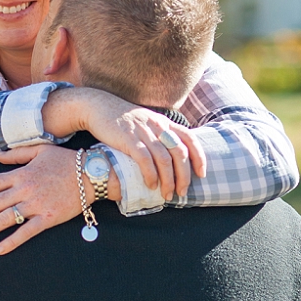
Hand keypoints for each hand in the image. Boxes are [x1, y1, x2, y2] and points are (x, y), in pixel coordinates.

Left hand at [0, 144, 82, 253]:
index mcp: (21, 173)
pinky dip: (13, 240)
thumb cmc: (67, 161)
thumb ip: (16, 154)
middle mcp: (25, 189)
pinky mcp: (49, 217)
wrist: (92, 174)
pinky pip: (27, 231)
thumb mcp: (40, 150)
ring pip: (5, 218)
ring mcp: (36, 204)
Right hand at [78, 96, 204, 201]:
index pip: (190, 138)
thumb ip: (159, 134)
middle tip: (182, 192)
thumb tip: (172, 155)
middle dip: (184, 176)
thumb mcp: (146, 121)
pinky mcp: (128, 139)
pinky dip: (150, 174)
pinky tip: (150, 185)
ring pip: (164, 159)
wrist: (98, 106)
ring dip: (168, 180)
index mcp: (164, 122)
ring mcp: (143, 132)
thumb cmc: (122, 119)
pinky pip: (145, 159)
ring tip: (166, 194)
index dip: (199, 157)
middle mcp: (157, 126)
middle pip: (180, 153)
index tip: (201, 174)